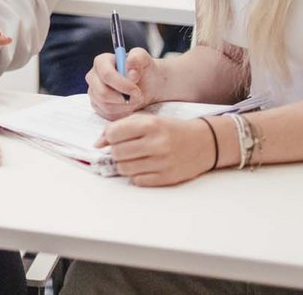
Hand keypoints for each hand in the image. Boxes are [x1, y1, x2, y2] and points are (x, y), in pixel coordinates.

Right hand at [86, 47, 161, 119]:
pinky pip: (108, 114)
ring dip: (125, 106)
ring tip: (135, 100)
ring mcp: (94, 92)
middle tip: (138, 96)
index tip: (136, 90)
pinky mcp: (97, 105)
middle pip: (102, 93)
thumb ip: (137, 58)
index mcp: (101, 61)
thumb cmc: (144, 69)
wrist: (148, 84)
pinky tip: (129, 106)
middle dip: (123, 99)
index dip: (121, 85)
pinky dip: (122, 113)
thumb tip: (130, 71)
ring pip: (106, 106)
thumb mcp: (144, 58)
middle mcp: (93, 76)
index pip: (106, 74)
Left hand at [98, 114, 216, 185]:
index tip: (115, 139)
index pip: (113, 134)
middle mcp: (157, 143)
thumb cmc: (171, 129)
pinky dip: (137, 175)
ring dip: (125, 164)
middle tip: (126, 149)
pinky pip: (138, 181)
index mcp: (150, 125)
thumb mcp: (147, 120)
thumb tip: (97, 143)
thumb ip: (120, 127)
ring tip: (135, 158)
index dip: (109, 138)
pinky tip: (146, 167)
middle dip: (117, 152)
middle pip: (117, 153)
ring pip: (124, 169)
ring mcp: (163, 162)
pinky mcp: (168, 178)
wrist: (205, 142)